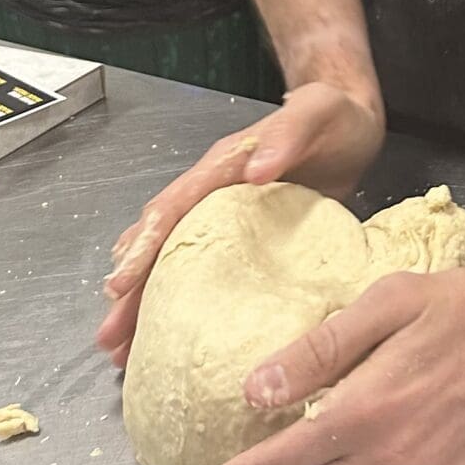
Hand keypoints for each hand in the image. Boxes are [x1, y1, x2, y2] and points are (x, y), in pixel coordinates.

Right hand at [96, 81, 384, 367]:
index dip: (146, 245)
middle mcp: (213, 193)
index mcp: (223, 165)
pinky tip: (167, 334)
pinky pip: (202, 271)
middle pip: (161, 241)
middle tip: (110, 337)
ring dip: (146, 303)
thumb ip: (287, 135)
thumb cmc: (334, 118)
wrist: (354, 124)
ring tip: (123, 351)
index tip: (121, 284)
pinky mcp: (245, 240)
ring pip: (173, 261)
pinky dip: (179, 301)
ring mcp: (226, 219)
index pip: (173, 207)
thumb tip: (255, 170)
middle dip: (131, 288)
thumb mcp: (316, 114)